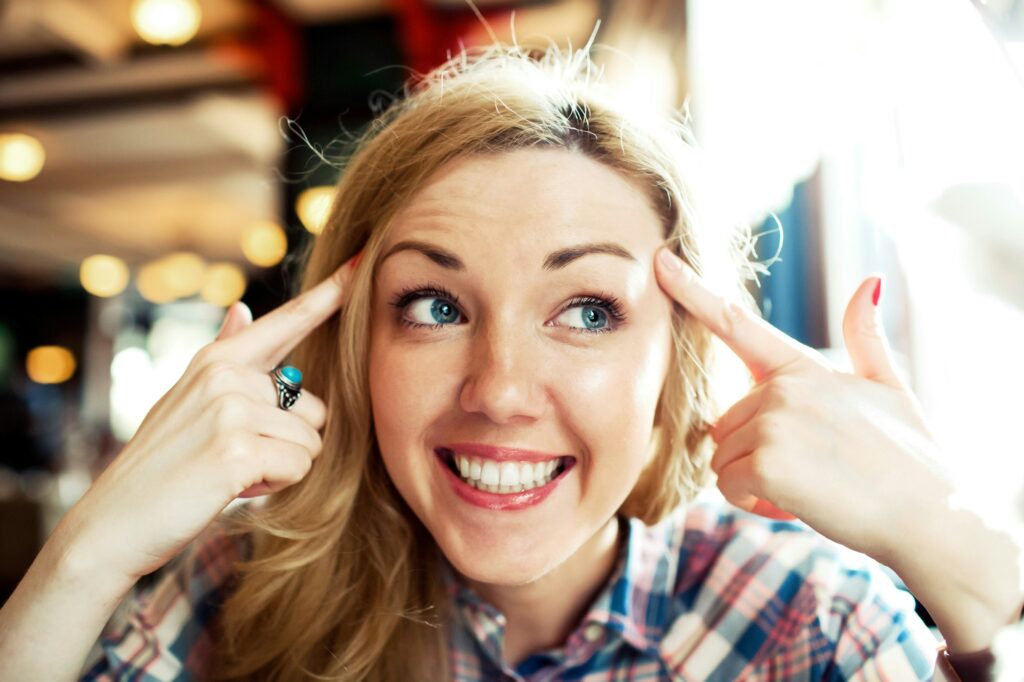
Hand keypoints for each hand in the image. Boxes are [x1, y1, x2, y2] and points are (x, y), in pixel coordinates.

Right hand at [53, 254, 358, 583]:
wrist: (111, 524)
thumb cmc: (160, 466)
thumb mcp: (188, 400)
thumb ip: (225, 355)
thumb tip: (242, 308)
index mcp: (218, 360)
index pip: (286, 321)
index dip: (330, 294)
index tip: (362, 260)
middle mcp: (226, 375)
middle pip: (316, 408)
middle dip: (288, 444)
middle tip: (234, 458)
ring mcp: (230, 409)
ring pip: (312, 442)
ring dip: (281, 468)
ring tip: (229, 473)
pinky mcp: (236, 448)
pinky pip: (300, 466)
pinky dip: (275, 486)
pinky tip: (231, 488)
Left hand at [653, 247, 949, 561]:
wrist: (935, 518)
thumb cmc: (912, 460)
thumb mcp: (891, 389)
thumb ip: (867, 338)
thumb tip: (869, 281)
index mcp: (806, 367)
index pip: (738, 323)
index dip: (693, 290)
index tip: (659, 261)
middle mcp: (785, 387)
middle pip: (724, 424)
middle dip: (753, 455)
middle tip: (810, 471)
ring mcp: (775, 422)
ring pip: (722, 458)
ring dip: (753, 481)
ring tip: (809, 487)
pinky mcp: (769, 462)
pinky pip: (729, 486)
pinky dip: (755, 503)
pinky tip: (798, 505)